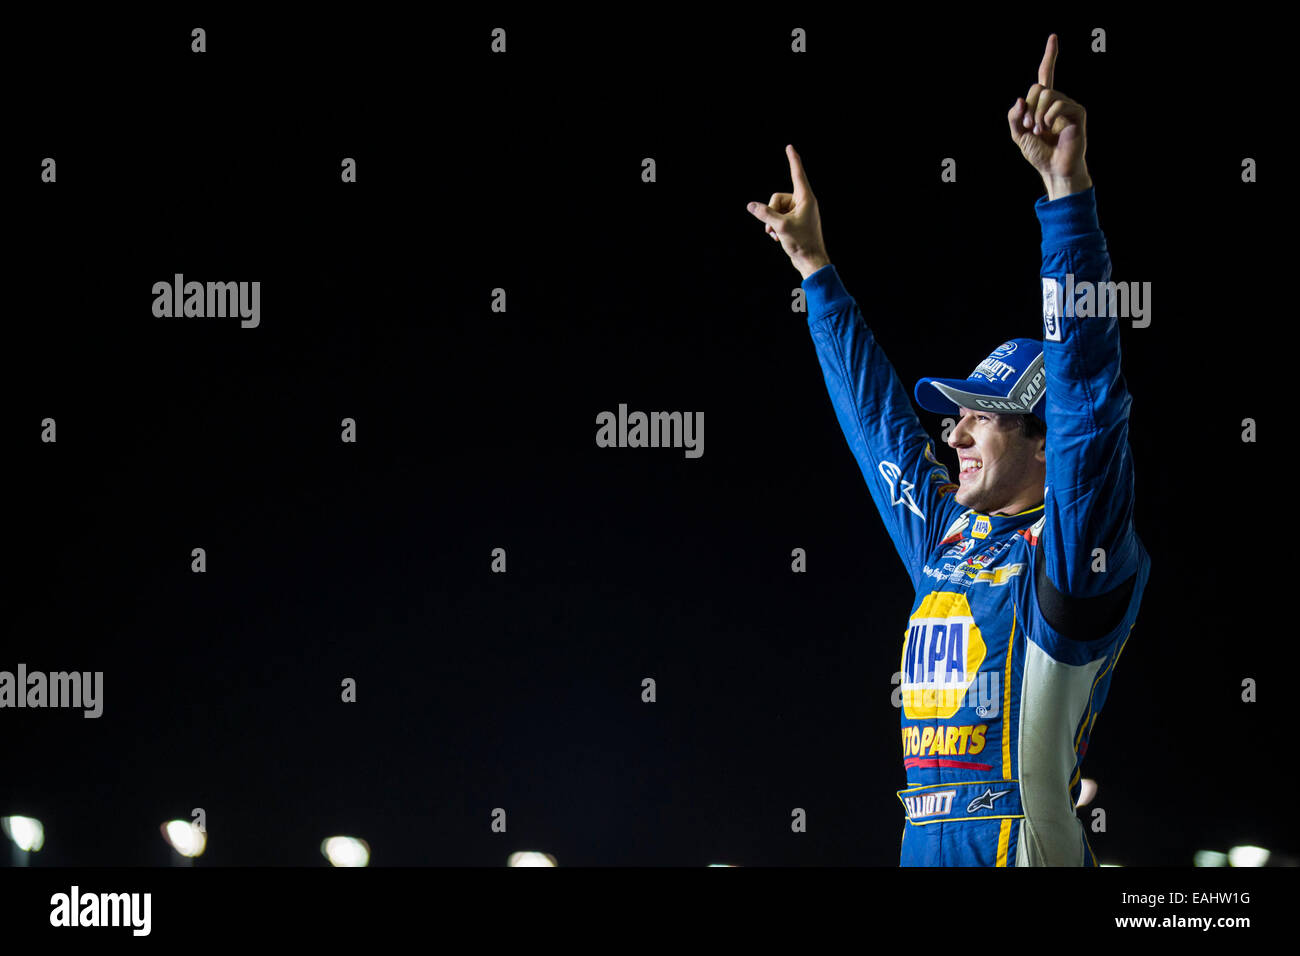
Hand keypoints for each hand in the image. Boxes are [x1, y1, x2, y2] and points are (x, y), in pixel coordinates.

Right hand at [747, 145, 830, 278]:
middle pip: (778, 197)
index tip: (789, 147)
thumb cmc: (801, 243)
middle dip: (771, 212)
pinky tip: (778, 239)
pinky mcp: (796, 222)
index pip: (797, 173)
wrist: (811, 261)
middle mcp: (804, 202)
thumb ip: (765, 214)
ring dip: (772, 222)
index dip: (792, 159)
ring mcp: (800, 213)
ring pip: (776, 209)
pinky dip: (776, 227)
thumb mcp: (780, 227)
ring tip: (776, 235)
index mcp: (806, 198)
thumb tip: (751, 205)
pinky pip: (779, 218)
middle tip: (774, 228)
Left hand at [1007, 34, 1090, 197]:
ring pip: (1046, 95)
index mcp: (1043, 103)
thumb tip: (1020, 99)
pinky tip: (1050, 129)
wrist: (1053, 169)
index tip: (1054, 38)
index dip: (1050, 56)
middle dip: (1028, 108)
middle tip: (1030, 127)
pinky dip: (1049, 117)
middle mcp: (1057, 101)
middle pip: (1037, 87)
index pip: (1046, 75)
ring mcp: (1068, 105)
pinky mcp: (1078, 112)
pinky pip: (1058, 104)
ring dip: (1037, 115)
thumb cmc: (1038, 154)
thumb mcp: (1019, 135)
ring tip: (1040, 131)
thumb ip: (1015, 117)